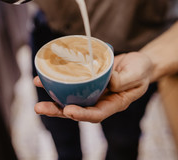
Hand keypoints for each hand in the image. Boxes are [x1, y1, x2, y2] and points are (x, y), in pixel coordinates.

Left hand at [34, 51, 152, 122]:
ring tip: (37, 85)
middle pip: (77, 109)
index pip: (96, 114)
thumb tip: (107, 80)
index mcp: (114, 103)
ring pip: (71, 96)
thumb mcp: (137, 73)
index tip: (68, 111)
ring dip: (53, 94)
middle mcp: (101, 99)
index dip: (82, 114)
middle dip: (57, 110)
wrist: (139, 62)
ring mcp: (93, 90)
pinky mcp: (89, 79)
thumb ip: (124, 79)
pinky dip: (60, 78)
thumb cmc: (141, 70)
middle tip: (39, 107)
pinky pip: (73, 81)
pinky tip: (47, 72)